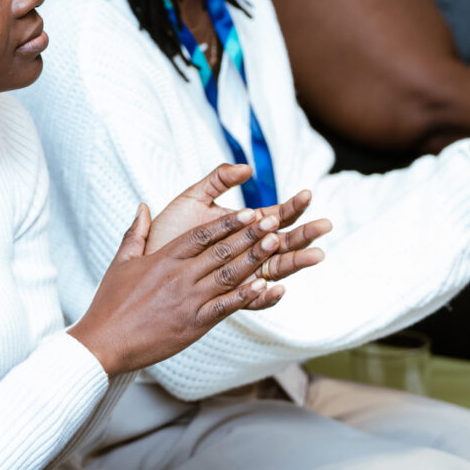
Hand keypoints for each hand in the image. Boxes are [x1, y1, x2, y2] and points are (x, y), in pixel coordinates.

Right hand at [68, 200, 326, 375]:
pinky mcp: (193, 325)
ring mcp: (189, 300)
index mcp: (164, 258)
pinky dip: (246, 297)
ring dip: (254, 259)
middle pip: (221, 251)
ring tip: (276, 245)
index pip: (202, 234)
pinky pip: (224, 307)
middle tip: (274, 222)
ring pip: (228, 275)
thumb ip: (136, 233)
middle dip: (250, 235)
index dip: (228, 222)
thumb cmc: (110, 303)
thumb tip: (144, 206)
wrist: (103, 343)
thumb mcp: (121, 262)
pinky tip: (265, 287)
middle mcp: (180, 276)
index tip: (250, 212)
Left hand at [146, 162, 330, 307]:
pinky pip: (249, 301)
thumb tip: (248, 169)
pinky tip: (277, 287)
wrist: (144, 264)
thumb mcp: (192, 198)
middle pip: (282, 243)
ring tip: (315, 254)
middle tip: (325, 225)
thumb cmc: (168, 231)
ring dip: (294, 262)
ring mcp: (237, 275)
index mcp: (241, 228)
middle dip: (304, 234)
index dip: (292, 206)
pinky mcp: (223, 297)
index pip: (274, 216)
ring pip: (273, 270)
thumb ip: (218, 180)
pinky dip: (264, 296)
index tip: (307, 194)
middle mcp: (244, 252)